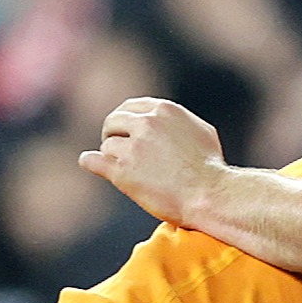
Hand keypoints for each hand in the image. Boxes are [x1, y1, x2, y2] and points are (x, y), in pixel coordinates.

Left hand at [80, 97, 229, 226]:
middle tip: (116, 148)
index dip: (125, 120)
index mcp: (164, 110)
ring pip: (107, 145)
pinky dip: (90, 162)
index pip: (131, 107)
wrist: (209, 195)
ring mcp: (132, 148)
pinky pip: (93, 161)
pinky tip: (91, 163)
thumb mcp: (201, 131)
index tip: (124, 131)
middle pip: (113, 121)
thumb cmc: (210, 168)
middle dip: (113, 134)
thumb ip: (178, 121)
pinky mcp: (122, 172)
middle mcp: (146, 124)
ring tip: (123, 169)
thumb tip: (164, 120)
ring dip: (112, 156)